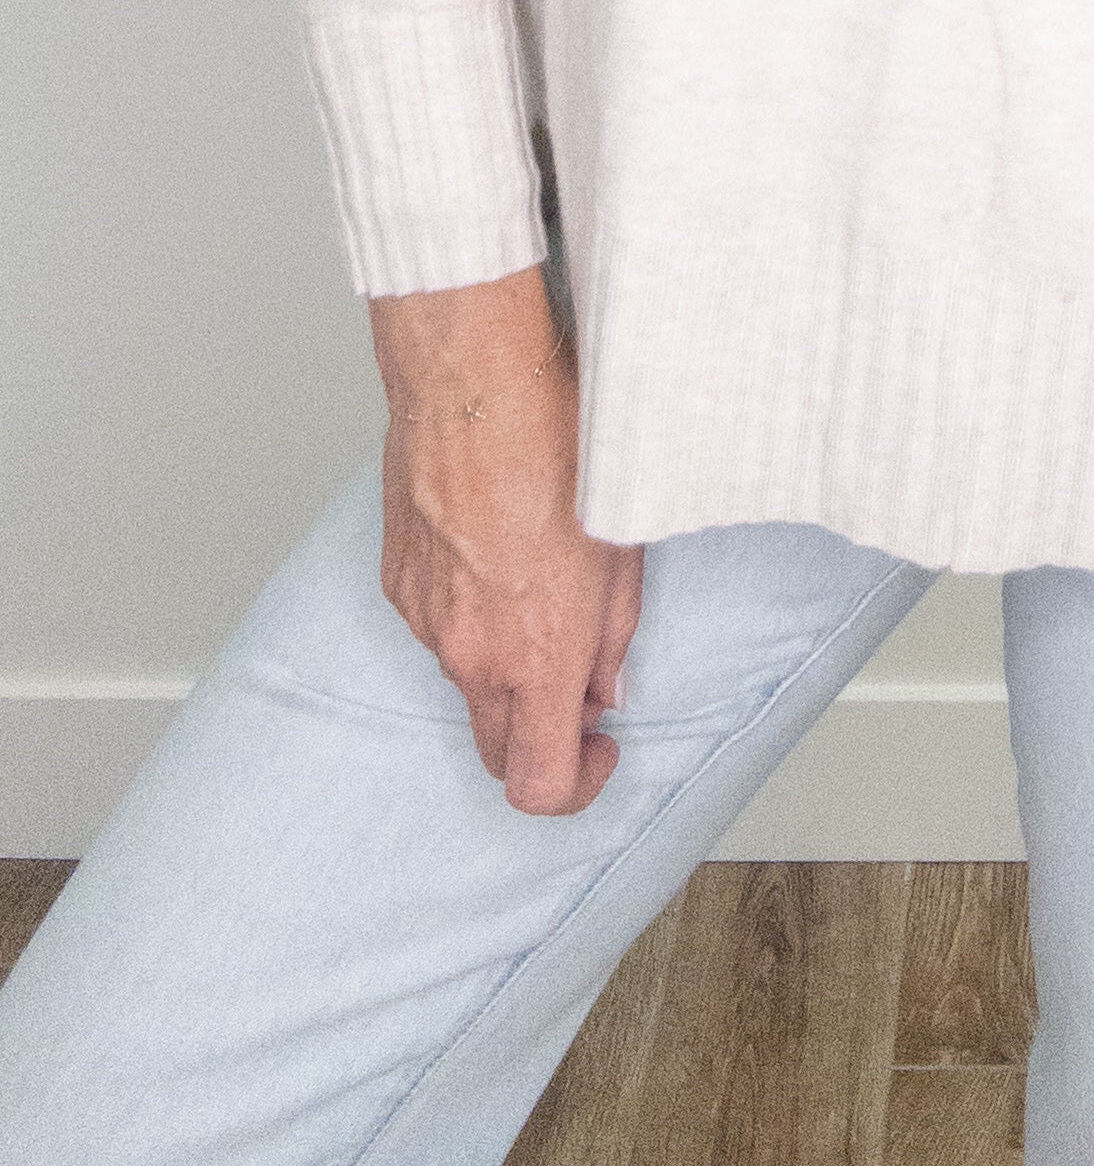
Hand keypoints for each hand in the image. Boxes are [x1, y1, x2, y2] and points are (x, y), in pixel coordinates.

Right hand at [372, 275, 645, 815]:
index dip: (579, 786)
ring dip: (504, 661)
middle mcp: (469, 652)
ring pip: (465, 678)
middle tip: (579, 682)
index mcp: (535, 654)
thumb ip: (613, 635)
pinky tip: (496, 548)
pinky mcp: (396, 580)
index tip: (602, 746)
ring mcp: (423, 619)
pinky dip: (469, 611)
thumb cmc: (560, 445)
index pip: (538, 784)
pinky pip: (435, 625)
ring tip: (541, 580)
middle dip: (539, 735)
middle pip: (494, 750)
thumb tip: (603, 688)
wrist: (477, 379)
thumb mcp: (624, 545)